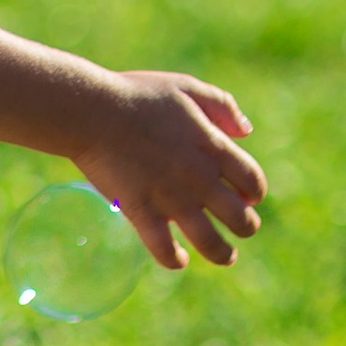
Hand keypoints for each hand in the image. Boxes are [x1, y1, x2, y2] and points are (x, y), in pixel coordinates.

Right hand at [70, 72, 264, 270]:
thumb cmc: (136, 95)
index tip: (247, 196)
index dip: (254, 193)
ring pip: (211, 243)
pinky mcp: (142, 212)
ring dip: (223, 254)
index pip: (253, 182)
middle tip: (241, 227)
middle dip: (246, 226)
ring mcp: (171, 199)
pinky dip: (174, 259)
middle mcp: (199, 179)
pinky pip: (164, 249)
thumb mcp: (185, 87)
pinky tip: (177, 258)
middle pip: (241, 219)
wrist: (91, 110)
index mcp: (212, 147)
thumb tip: (245, 131)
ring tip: (225, 256)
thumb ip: (221, 105)